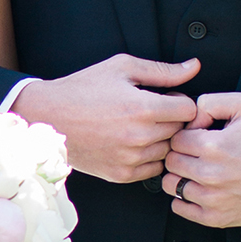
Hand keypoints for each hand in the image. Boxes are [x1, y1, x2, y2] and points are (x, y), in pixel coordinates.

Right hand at [14, 57, 198, 182]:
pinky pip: (153, 169)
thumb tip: (193, 67)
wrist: (47, 117)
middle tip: (152, 111)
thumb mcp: (122, 68)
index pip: (189, 110)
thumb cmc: (83, 89)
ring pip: (168, 151)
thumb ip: (162, 71)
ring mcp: (131, 158)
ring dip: (161, 140)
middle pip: (180, 131)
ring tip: (140, 127)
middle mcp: (140, 137)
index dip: (182, 101)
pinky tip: (132, 142)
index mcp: (143, 108)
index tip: (169, 99)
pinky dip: (148, 157)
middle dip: (172, 119)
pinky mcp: (121, 174)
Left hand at [162, 92, 240, 226]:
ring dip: (180, 176)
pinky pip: (179, 208)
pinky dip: (183, 198)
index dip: (186, 135)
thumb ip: (210, 102)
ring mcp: (211, 199)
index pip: (176, 139)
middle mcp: (210, 174)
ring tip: (197, 171)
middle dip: (181, 154)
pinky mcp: (215, 217)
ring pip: (171, 184)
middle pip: (170, 161)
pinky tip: (198, 188)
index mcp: (213, 146)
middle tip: (197, 153)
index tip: (198, 138)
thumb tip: (189, 116)